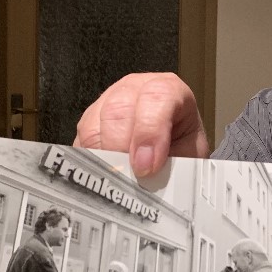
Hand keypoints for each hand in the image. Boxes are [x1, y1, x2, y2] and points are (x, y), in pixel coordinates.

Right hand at [74, 73, 208, 176]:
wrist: (171, 143)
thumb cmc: (181, 145)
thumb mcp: (189, 155)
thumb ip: (175, 164)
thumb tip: (153, 183)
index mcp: (168, 89)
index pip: (156, 97)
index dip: (149, 132)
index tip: (146, 167)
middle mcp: (134, 88)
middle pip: (117, 110)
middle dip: (121, 149)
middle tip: (128, 179)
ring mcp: (107, 100)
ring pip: (94, 126)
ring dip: (104, 158)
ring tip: (119, 181)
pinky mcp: (89, 120)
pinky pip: (81, 141)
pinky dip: (91, 161)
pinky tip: (106, 174)